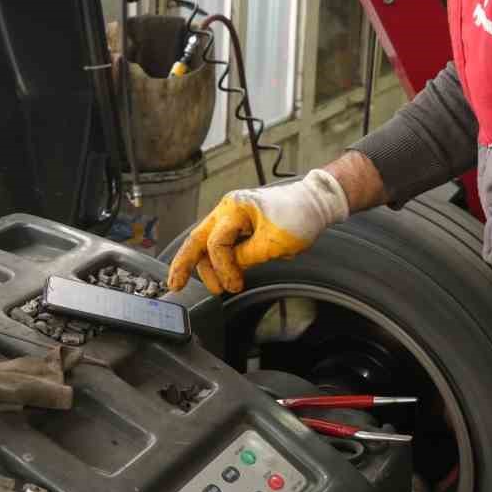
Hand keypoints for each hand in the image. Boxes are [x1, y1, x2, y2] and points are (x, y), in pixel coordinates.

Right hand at [166, 170, 349, 294]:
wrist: (316, 204)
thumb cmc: (299, 216)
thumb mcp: (274, 242)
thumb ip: (247, 256)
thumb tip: (229, 268)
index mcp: (235, 208)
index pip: (217, 243)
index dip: (223, 268)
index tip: (234, 286)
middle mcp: (228, 210)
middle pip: (197, 239)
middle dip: (183, 263)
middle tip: (175, 286)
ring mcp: (232, 218)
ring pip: (207, 244)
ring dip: (208, 267)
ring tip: (217, 287)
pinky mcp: (240, 226)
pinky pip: (221, 244)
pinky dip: (217, 261)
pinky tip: (216, 275)